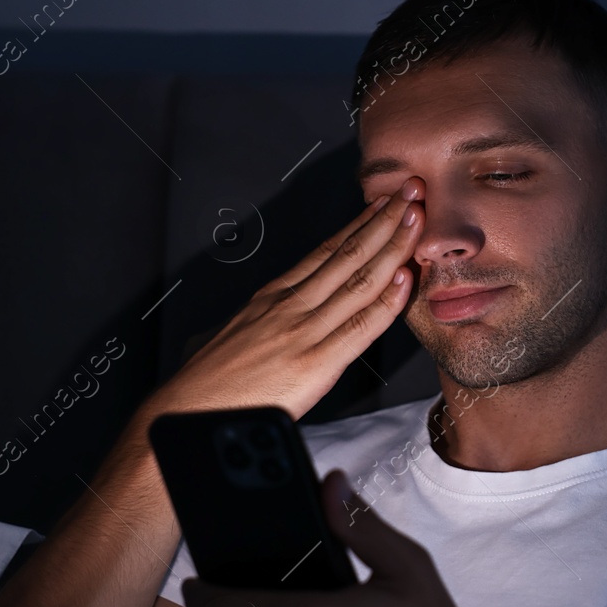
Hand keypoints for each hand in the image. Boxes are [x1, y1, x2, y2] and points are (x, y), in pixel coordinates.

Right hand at [155, 179, 424, 421]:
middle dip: (384, 221)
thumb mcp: (230, 335)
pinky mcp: (314, 363)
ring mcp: (303, 331)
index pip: (324, 252)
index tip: (382, 205)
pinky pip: (360, 327)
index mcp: (271, 297)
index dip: (358, 225)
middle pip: (346, 254)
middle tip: (411, 192)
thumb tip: (259, 322)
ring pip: (358, 280)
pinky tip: (405, 279)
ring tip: (416, 219)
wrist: (189, 414)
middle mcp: (289, 305)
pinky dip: (387, 302)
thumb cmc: (207, 384)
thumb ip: (257, 323)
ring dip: (393, 246)